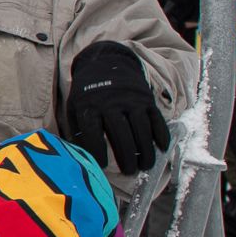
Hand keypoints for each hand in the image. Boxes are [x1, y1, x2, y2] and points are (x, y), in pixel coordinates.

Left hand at [63, 40, 168, 173]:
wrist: (106, 64)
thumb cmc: (87, 94)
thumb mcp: (74, 107)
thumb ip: (76, 130)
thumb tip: (80, 156)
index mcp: (89, 107)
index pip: (93, 133)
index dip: (98, 151)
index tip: (102, 166)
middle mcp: (111, 103)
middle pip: (121, 133)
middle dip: (127, 156)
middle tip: (130, 172)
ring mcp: (131, 100)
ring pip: (141, 128)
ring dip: (146, 150)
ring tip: (145, 166)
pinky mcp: (146, 99)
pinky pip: (156, 118)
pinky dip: (161, 134)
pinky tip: (162, 148)